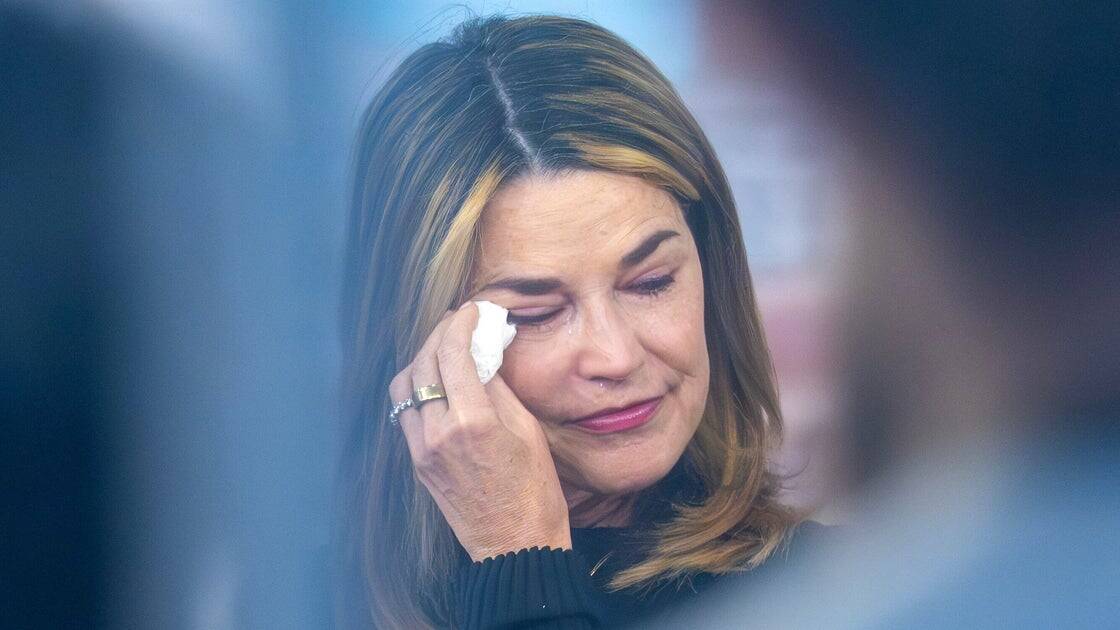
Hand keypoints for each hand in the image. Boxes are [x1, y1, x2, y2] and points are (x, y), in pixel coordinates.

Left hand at [389, 303, 571, 560]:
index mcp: (471, 421)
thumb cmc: (534, 490)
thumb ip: (497, 387)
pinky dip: (417, 388)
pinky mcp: (418, 463)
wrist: (515, 544)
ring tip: (444, 349)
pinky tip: (438, 383)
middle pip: (423, 364)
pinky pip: (406, 413)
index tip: (471, 310)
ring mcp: (422, 450)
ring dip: (421, 360)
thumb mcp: (526, 429)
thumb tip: (482, 354)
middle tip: (459, 322)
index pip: (452, 354)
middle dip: (439, 335)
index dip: (460, 324)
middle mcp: (438, 432)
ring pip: (404, 387)